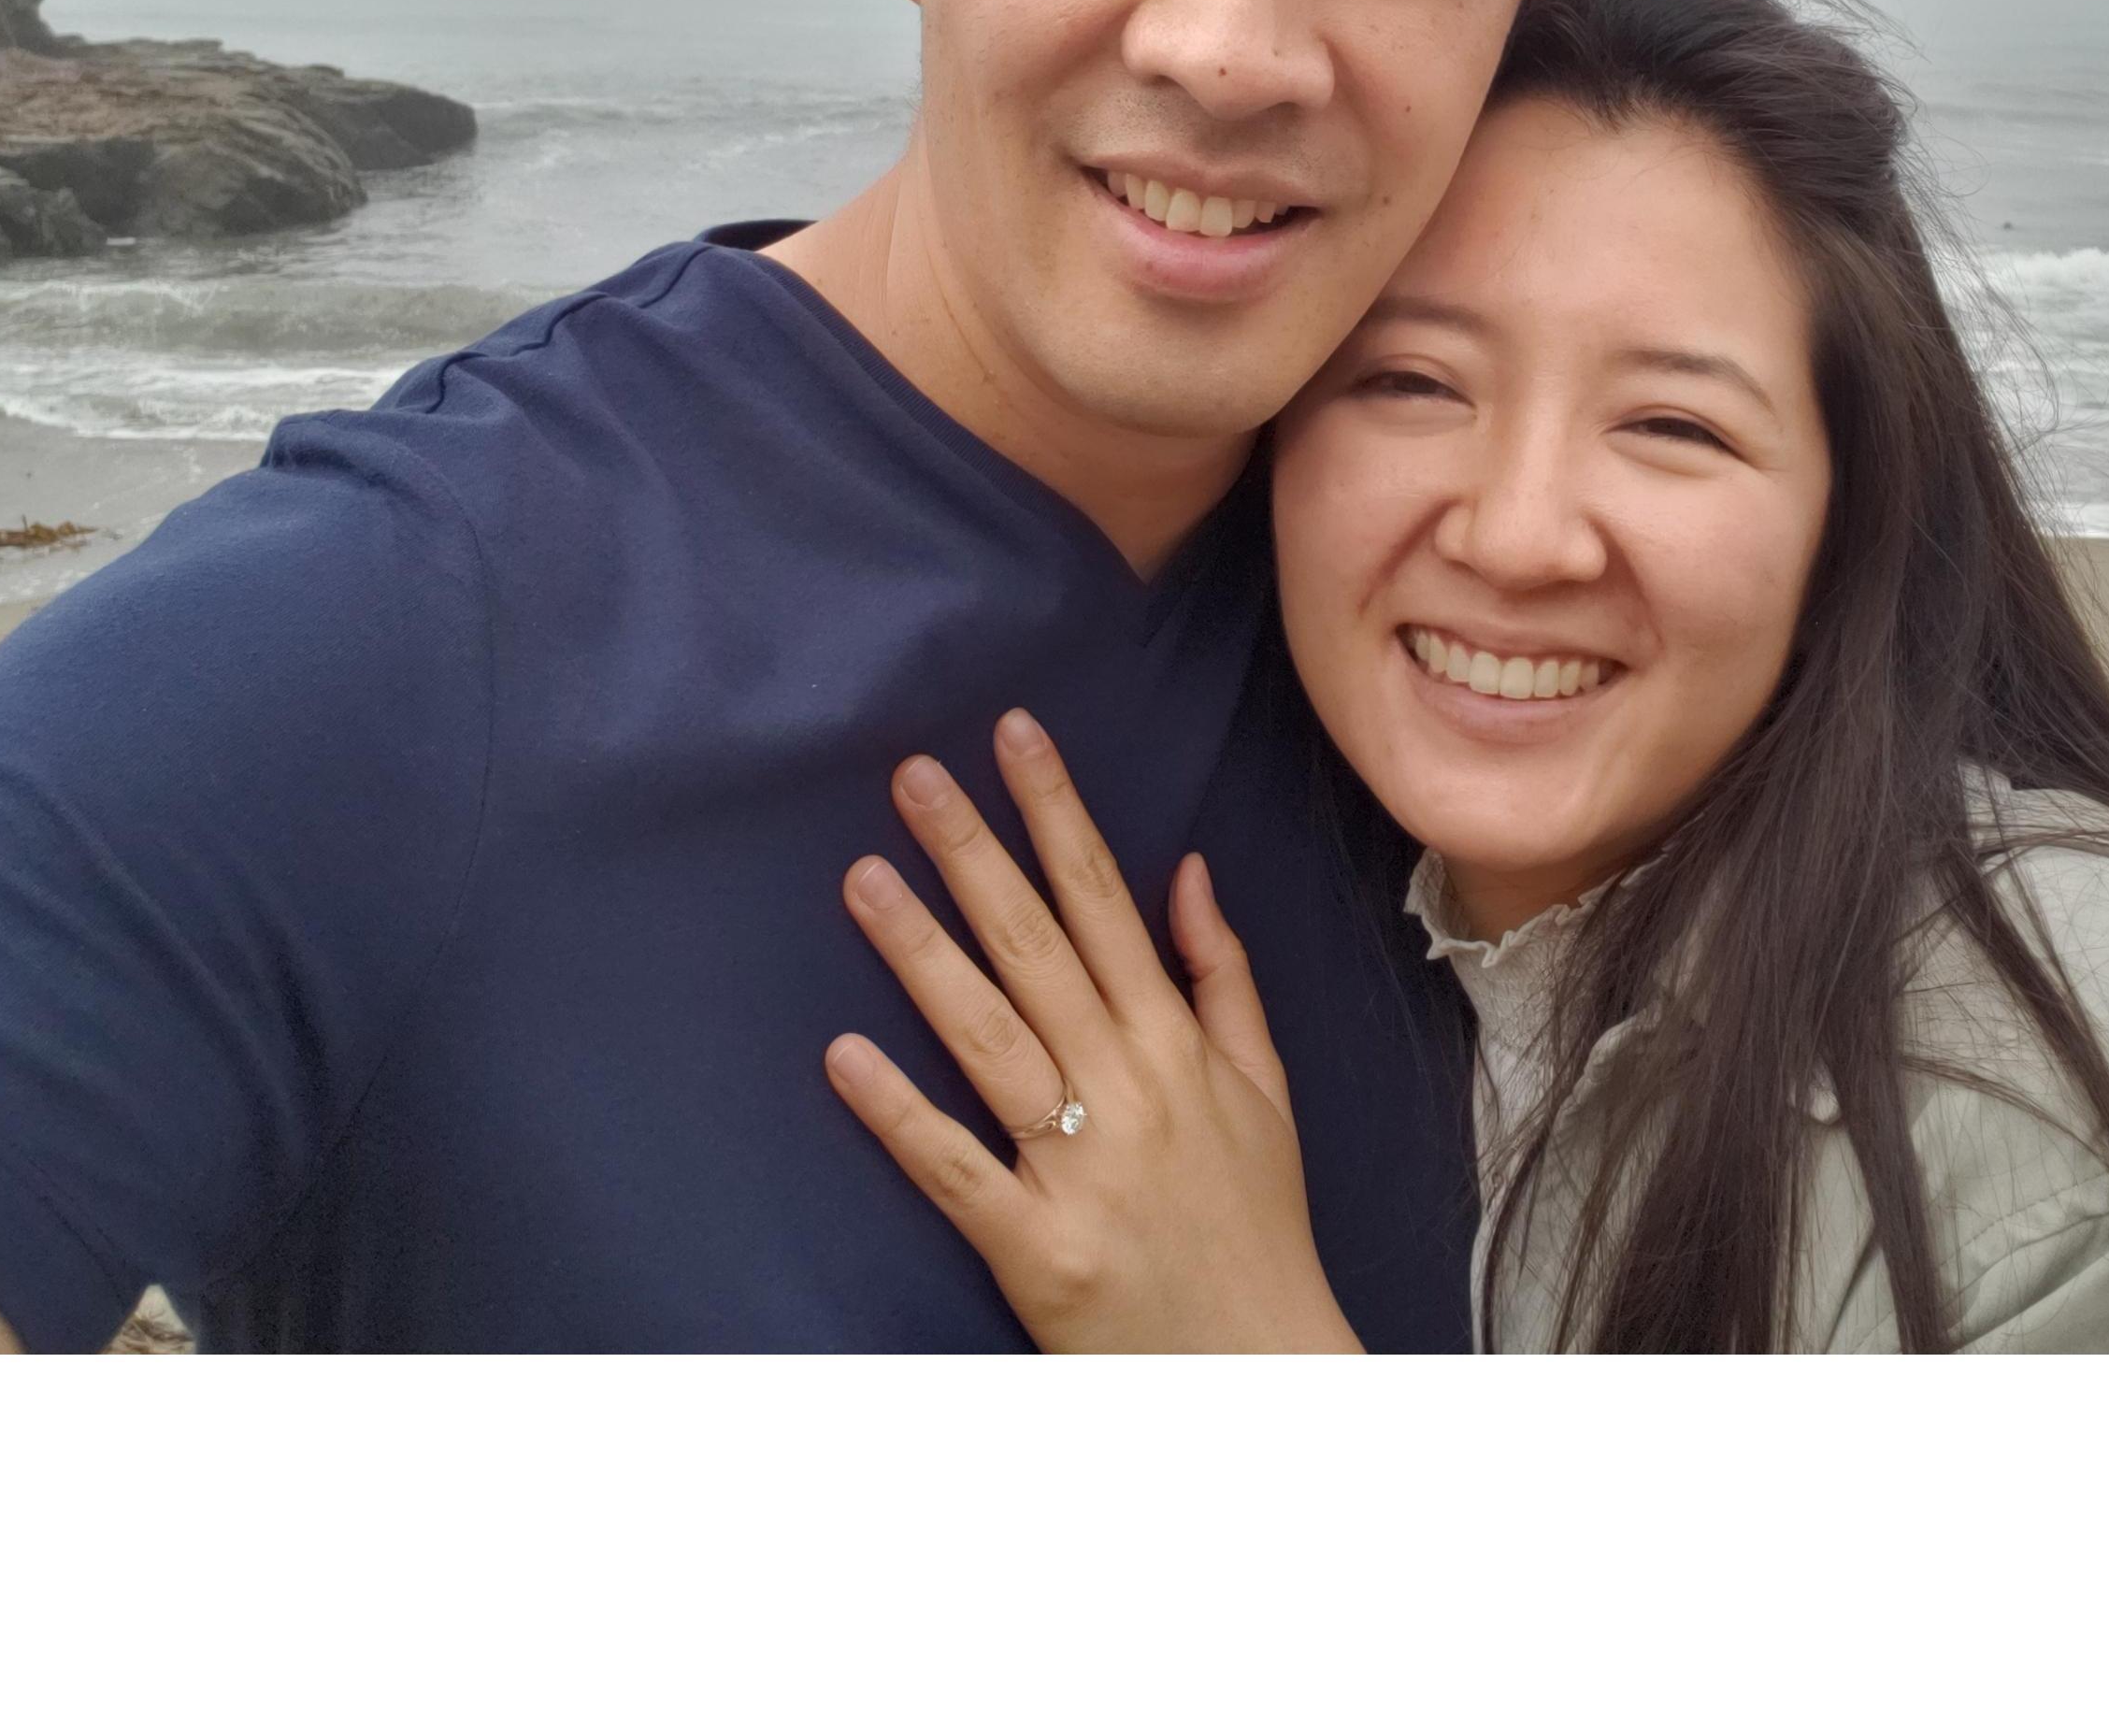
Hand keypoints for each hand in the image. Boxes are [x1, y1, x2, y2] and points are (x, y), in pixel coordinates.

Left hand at [823, 711, 1361, 1352]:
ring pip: (989, 1039)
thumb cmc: (1257, 1226)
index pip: (1105, 901)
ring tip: (863, 877)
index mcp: (1177, 1045)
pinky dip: (900, 1111)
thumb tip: (1184, 870)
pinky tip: (844, 1054)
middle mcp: (1127, 1090)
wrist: (1263, 1375)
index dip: (1056, 812)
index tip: (1011, 733)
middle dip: (974, 853)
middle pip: (1036, 949)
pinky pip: (955, 1168)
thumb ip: (1221, 978)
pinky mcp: (1034, 1248)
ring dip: (922, 953)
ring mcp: (1078, 1169)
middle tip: (912, 775)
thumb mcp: (1265, 1091)